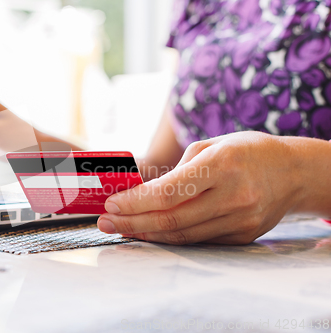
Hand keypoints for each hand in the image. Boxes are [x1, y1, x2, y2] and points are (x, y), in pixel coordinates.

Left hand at [98, 131, 309, 244]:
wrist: (292, 172)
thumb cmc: (247, 151)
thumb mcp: (211, 145)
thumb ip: (177, 171)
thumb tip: (142, 193)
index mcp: (222, 165)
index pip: (169, 192)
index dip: (136, 202)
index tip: (112, 204)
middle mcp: (233, 196)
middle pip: (171, 219)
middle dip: (132, 223)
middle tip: (106, 221)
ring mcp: (240, 220)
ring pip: (182, 235)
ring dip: (147, 233)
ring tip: (122, 227)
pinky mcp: (242, 236)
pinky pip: (198, 240)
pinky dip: (171, 237)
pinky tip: (151, 232)